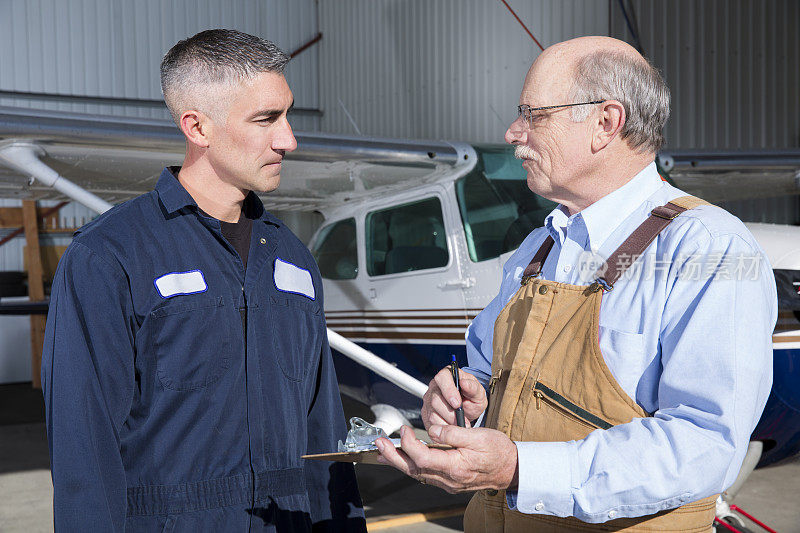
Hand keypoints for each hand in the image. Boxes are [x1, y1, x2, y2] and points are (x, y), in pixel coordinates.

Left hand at [374, 424, 517, 493]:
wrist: (510, 469)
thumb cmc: (498, 451)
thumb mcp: (479, 436)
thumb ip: (454, 433)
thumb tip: (434, 430)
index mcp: (456, 466)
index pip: (424, 458)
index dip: (410, 444)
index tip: (405, 430)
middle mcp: (449, 478)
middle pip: (414, 469)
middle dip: (393, 456)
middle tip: (378, 444)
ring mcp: (447, 482)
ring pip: (417, 473)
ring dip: (399, 461)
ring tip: (383, 449)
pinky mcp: (448, 480)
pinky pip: (424, 474)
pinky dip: (410, 464)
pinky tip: (403, 457)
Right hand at [421, 367, 486, 430]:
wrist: (468, 410)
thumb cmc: (472, 398)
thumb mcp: (478, 393)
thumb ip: (473, 388)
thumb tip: (464, 383)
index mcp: (447, 376)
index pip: (442, 378)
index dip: (448, 391)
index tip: (457, 404)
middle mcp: (435, 386)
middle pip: (435, 400)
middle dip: (451, 414)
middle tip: (463, 420)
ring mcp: (428, 400)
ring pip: (432, 414)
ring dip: (448, 423)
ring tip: (459, 425)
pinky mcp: (426, 414)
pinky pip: (430, 424)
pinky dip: (443, 429)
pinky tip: (452, 427)